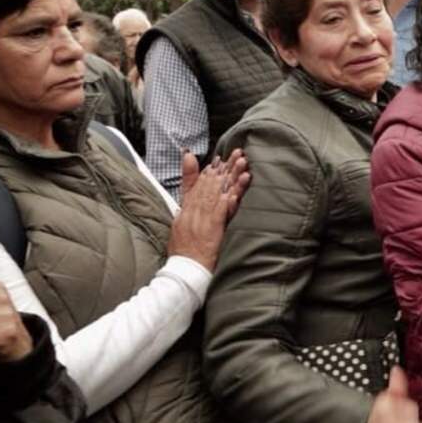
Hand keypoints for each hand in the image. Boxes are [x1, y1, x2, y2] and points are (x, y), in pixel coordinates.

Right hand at [168, 150, 249, 271]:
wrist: (184, 270)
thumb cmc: (184, 250)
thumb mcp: (179, 224)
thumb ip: (187, 206)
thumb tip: (191, 193)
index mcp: (186, 209)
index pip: (199, 184)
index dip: (212, 170)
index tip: (222, 158)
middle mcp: (193, 211)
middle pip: (210, 184)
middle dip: (225, 167)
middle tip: (238, 152)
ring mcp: (202, 219)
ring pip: (218, 192)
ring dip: (231, 176)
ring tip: (243, 163)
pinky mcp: (212, 228)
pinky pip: (222, 209)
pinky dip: (230, 196)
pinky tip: (240, 186)